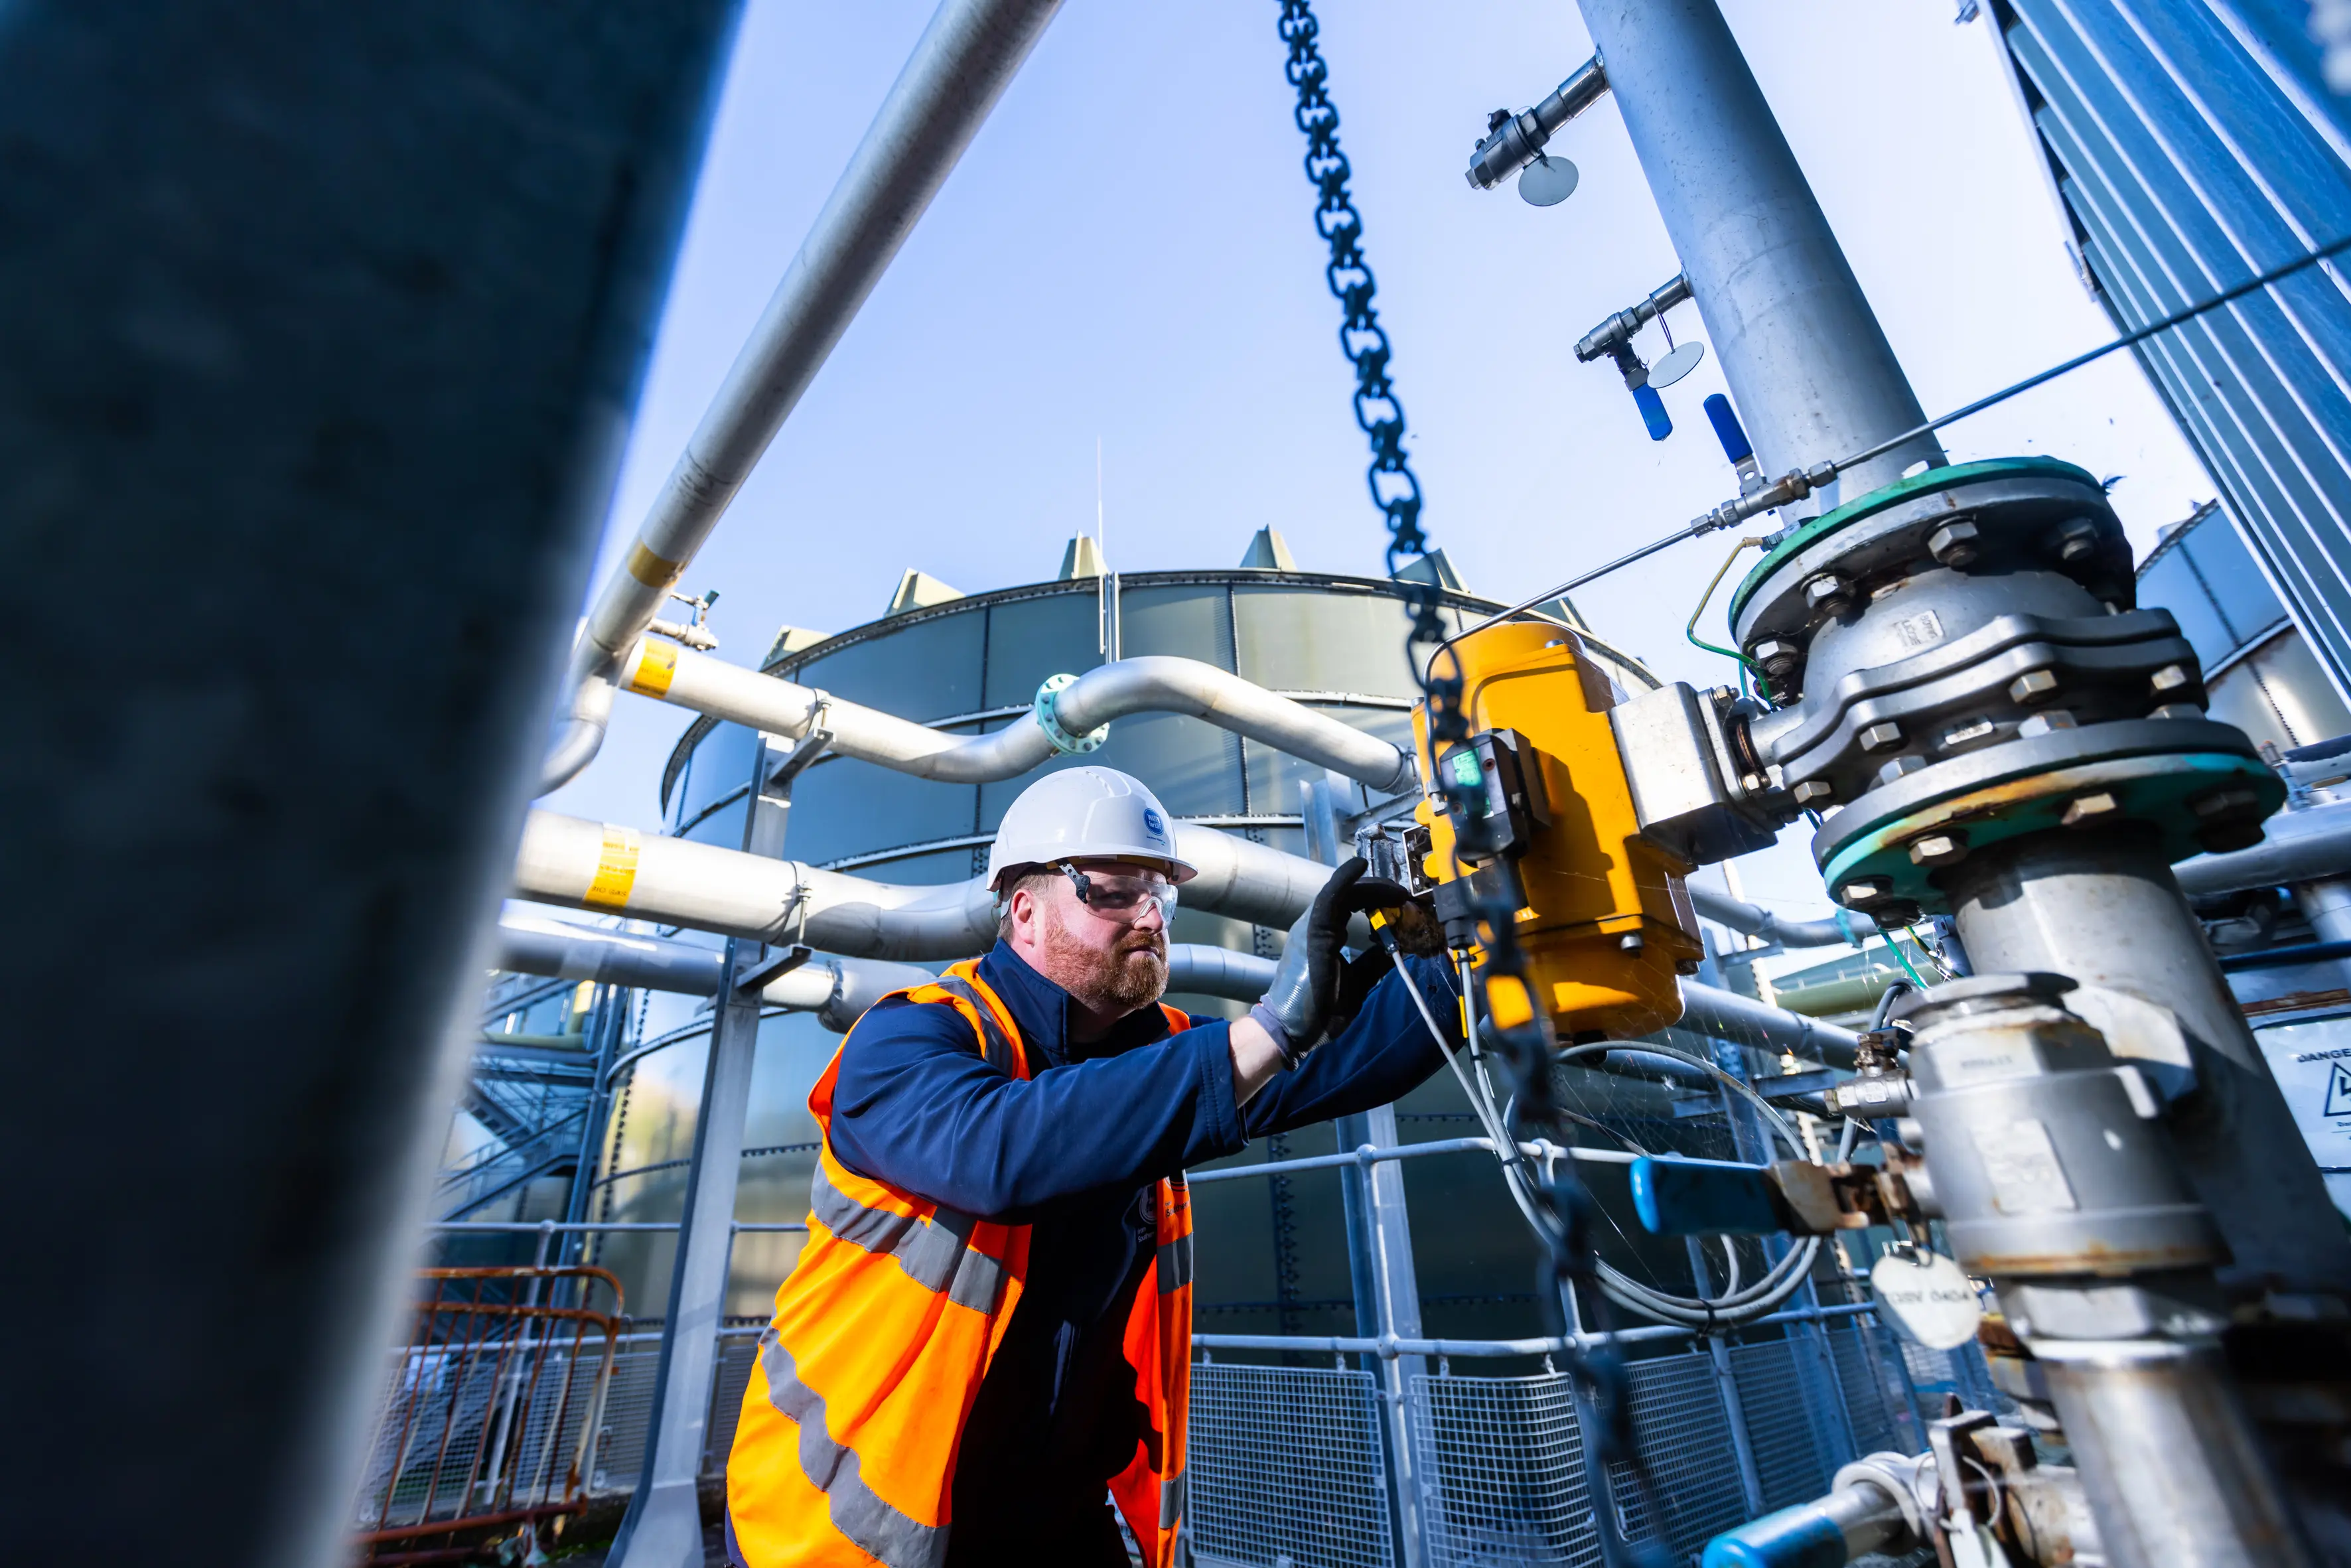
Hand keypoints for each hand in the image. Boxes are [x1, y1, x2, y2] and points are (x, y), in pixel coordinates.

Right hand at [1250, 857, 1409, 1066]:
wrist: (1295, 1027)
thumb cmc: (1320, 1009)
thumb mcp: (1358, 981)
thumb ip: (1373, 963)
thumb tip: (1395, 950)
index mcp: (1325, 935)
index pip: (1352, 905)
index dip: (1378, 898)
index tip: (1402, 901)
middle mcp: (1317, 926)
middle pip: (1350, 895)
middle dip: (1380, 890)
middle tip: (1405, 894)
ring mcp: (1313, 926)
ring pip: (1343, 892)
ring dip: (1372, 886)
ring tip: (1397, 889)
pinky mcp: (1314, 931)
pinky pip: (1329, 897)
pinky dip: (1344, 879)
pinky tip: (1360, 866)